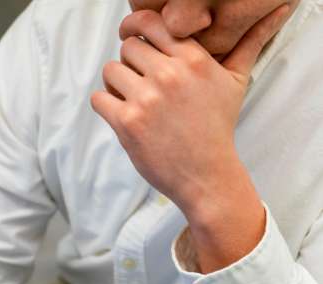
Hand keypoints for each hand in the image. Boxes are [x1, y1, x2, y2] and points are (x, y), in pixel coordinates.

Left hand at [90, 5, 289, 215]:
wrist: (207, 175)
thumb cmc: (217, 127)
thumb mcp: (235, 81)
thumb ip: (247, 45)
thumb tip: (276, 12)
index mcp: (193, 59)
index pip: (150, 22)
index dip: (137, 30)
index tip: (134, 42)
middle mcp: (170, 74)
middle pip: (127, 47)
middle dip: (131, 65)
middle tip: (142, 84)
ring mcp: (147, 98)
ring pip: (110, 70)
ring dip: (116, 86)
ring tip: (133, 102)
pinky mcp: (128, 122)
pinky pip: (98, 99)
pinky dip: (106, 106)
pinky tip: (123, 116)